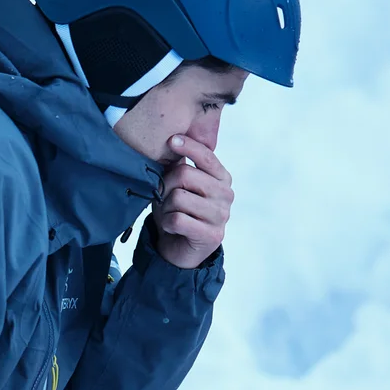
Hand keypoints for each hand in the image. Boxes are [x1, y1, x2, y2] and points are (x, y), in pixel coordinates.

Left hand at [149, 135, 232, 268]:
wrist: (179, 249)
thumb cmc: (178, 212)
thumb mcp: (177, 186)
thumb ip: (179, 166)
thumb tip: (173, 141)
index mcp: (221, 178)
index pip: (206, 156)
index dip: (188, 146)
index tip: (172, 140)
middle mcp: (226, 194)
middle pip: (185, 174)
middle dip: (165, 185)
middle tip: (163, 197)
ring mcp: (222, 215)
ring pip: (178, 198)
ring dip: (165, 208)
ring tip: (170, 214)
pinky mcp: (212, 235)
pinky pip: (177, 219)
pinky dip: (167, 223)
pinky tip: (172, 227)